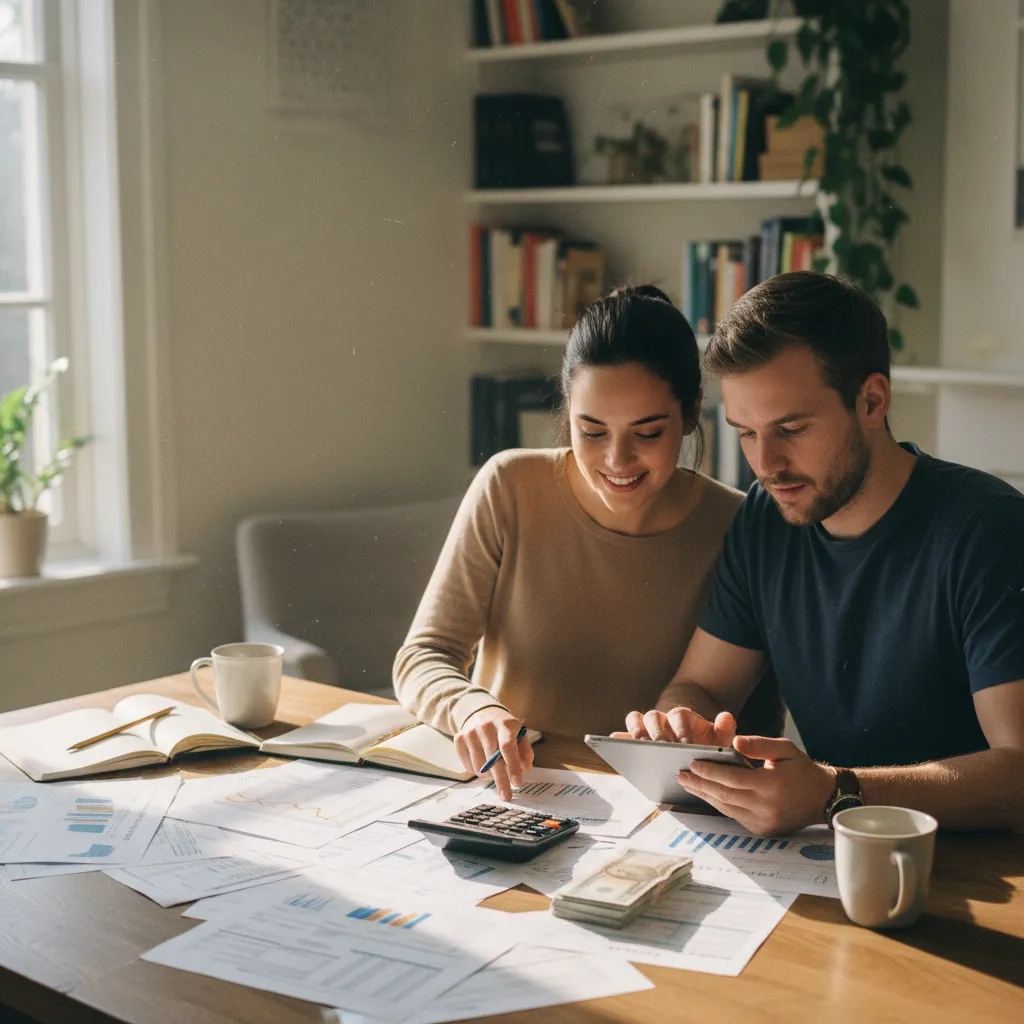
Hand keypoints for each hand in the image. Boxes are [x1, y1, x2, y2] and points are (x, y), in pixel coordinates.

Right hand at [453, 706, 533, 801]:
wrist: (480, 711)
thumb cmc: (503, 727)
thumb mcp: (519, 733)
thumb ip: (525, 750)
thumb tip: (526, 768)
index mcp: (504, 723)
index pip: (507, 747)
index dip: (512, 766)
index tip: (518, 783)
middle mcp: (485, 727)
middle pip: (493, 760)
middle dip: (501, 781)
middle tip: (506, 796)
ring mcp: (470, 732)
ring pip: (479, 766)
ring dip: (489, 776)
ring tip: (495, 773)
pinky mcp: (458, 739)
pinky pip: (468, 765)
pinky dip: (476, 772)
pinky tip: (483, 766)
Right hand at [614, 706, 736, 746]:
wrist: (692, 751)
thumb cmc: (704, 745)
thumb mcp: (718, 740)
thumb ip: (725, 730)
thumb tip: (726, 716)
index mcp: (682, 717)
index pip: (678, 716)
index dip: (681, 730)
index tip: (685, 745)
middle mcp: (662, 719)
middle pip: (653, 717)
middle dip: (657, 733)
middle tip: (662, 748)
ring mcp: (646, 728)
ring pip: (635, 719)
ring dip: (636, 732)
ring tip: (640, 748)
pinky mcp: (635, 740)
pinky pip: (624, 735)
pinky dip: (619, 738)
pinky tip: (616, 747)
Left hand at [678, 735, 836, 835]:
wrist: (824, 799)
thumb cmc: (802, 770)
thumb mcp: (785, 749)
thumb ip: (759, 744)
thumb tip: (735, 742)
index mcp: (771, 786)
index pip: (732, 778)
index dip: (710, 771)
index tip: (692, 763)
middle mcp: (765, 808)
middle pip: (724, 795)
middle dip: (700, 785)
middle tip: (680, 775)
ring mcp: (763, 823)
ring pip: (726, 808)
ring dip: (705, 795)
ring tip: (688, 783)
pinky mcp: (762, 830)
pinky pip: (734, 816)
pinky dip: (720, 804)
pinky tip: (708, 793)